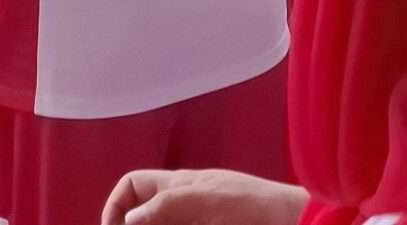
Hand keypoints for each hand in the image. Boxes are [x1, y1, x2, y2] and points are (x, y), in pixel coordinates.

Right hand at [101, 170, 307, 224]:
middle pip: (141, 216)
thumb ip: (170, 203)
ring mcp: (192, 222)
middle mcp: (180, 206)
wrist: (290, 221)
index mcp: (177, 186)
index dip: (116, 203)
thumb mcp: (210, 197)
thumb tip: (129, 219)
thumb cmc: (253, 203)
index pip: (133, 186)